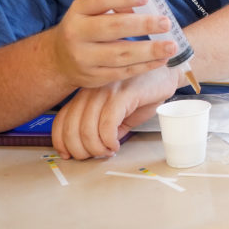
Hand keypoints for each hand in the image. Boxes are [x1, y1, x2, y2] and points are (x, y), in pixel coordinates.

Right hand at [46, 0, 177, 89]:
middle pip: (113, 28)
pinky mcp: (94, 77)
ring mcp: (84, 58)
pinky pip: (123, 72)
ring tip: (171, 46)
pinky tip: (161, 60)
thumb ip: (113, 6)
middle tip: (166, 23)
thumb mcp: (90, 11)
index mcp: (78, 10)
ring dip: (149, 50)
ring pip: (120, 54)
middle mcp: (76, 33)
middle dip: (143, 25)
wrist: (59, 60)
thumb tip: (143, 7)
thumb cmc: (85, 28)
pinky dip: (145, 66)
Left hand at [51, 67, 176, 159]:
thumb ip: (103, 126)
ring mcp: (107, 90)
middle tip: (94, 156)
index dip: (61, 141)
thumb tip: (94, 147)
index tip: (69, 154)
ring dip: (96, 148)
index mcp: (86, 93)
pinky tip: (115, 144)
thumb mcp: (117, 110)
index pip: (62, 120)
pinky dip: (108, 141)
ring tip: (108, 151)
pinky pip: (107, 125)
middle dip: (81, 150)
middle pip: (72, 128)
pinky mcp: (123, 93)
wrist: (167, 72)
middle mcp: (92, 90)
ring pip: (88, 129)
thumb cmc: (144, 90)